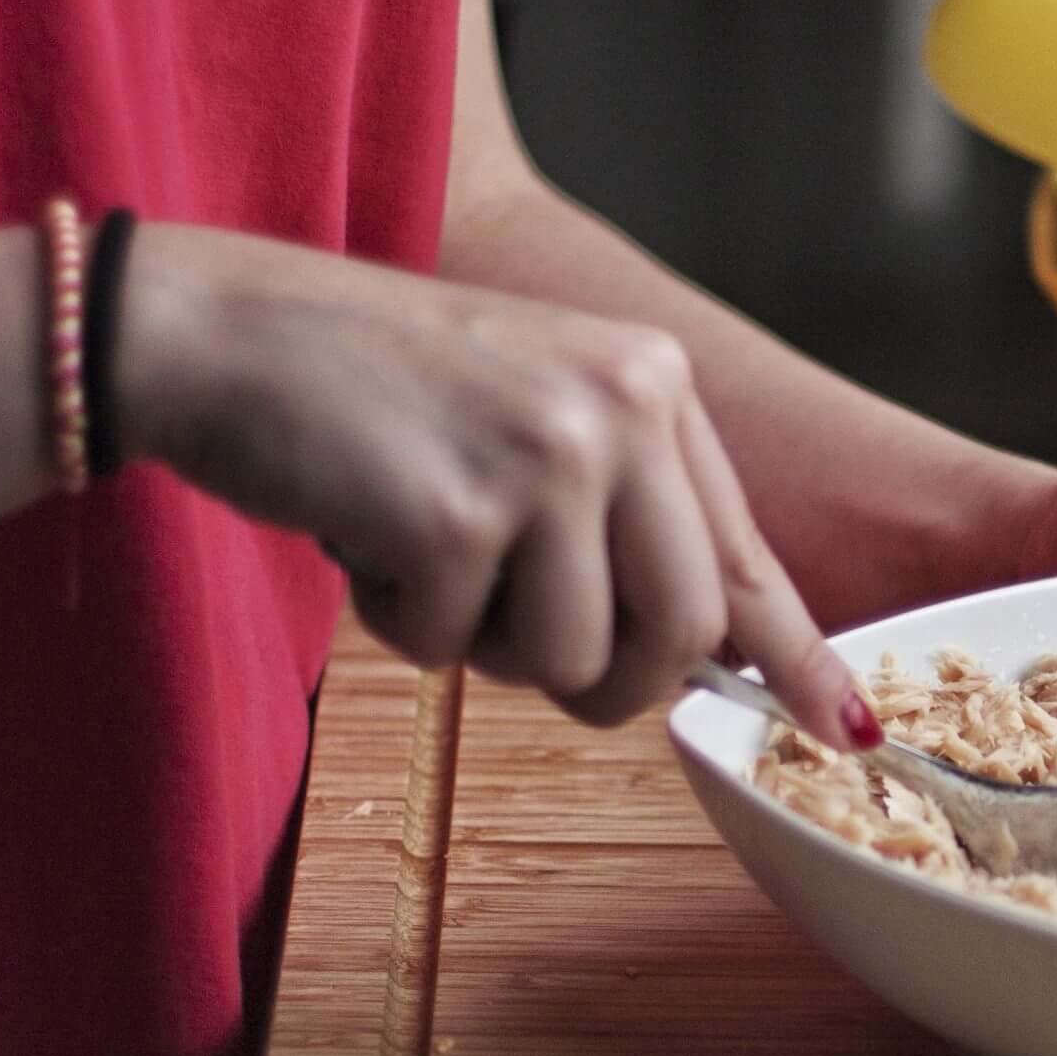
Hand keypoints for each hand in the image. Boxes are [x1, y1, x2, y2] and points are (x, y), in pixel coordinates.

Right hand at [115, 224, 877, 747]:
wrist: (214, 328)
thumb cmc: (372, 390)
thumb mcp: (536, 421)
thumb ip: (630, 518)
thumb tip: (719, 654)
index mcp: (653, 383)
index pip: (747, 554)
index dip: (792, 656)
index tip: (842, 727)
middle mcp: (621, 407)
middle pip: (677, 632)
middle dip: (607, 680)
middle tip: (520, 641)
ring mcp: (546, 456)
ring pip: (571, 660)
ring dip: (487, 645)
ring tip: (425, 549)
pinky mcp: (459, 512)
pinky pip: (458, 648)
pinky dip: (403, 621)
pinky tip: (366, 533)